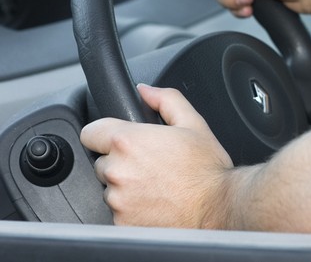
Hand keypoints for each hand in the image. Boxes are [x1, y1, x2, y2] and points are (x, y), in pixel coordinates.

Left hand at [80, 84, 234, 227]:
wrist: (217, 207)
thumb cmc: (207, 169)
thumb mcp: (193, 123)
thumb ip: (166, 99)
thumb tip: (145, 91)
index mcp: (128, 142)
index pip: (90, 132)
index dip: (104, 133)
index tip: (118, 141)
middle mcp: (118, 171)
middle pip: (102, 161)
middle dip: (120, 161)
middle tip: (150, 164)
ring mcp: (117, 199)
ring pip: (110, 188)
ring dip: (125, 186)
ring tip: (156, 184)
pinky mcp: (121, 222)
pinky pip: (118, 210)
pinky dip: (132, 207)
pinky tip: (155, 201)